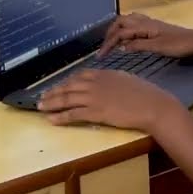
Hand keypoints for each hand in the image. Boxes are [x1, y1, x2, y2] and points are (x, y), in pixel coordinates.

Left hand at [38, 69, 182, 130]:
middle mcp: (95, 83)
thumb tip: (109, 81)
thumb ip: (114, 79)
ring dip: (51, 103)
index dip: (67, 82)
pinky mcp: (95, 112)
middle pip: (68, 86)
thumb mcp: (127, 79)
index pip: (79, 76)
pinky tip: (51, 119)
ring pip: (67, 99)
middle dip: (53, 92)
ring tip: (40, 107)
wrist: (152, 105)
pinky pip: (72, 113)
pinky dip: (60, 116)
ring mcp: (94, 97)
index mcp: (104, 74)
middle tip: (42, 97)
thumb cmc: (146, 94)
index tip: (59, 86)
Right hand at [97, 13, 192, 57]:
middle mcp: (146, 21)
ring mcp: (151, 24)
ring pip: (128, 21)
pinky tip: (128, 41)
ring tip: (111, 43)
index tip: (101, 57)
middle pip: (121, 22)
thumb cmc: (180, 45)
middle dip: (109, 34)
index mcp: (144, 26)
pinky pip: (135, 25)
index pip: (120, 33)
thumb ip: (139, 45)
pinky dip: (127, 31)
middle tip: (104, 48)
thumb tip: (121, 46)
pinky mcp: (156, 28)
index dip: (108, 44)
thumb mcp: (158, 47)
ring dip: (117, 30)